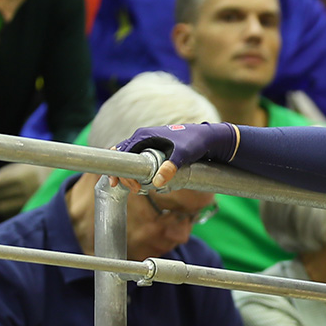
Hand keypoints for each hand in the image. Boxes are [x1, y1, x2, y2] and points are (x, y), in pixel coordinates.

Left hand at [0, 162, 43, 216]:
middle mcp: (25, 189)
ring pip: (1, 209)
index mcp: (19, 176)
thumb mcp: (17, 168)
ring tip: (0, 202)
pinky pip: (11, 215)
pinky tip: (10, 207)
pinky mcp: (32, 210)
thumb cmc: (31, 172)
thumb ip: (1, 176)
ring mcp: (30, 201)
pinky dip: (8, 212)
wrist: (56, 179)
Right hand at [111, 121, 238, 191]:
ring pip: (133, 160)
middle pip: (124, 157)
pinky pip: (141, 162)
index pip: (122, 151)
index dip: (117, 167)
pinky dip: (139, 173)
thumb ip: (171, 167)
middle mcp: (144, 138)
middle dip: (125, 174)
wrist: (209, 138)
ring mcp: (149, 144)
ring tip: (139, 189)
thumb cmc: (196, 142)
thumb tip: (157, 183)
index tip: (116, 183)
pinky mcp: (156, 151)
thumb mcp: (183, 154)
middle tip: (135, 189)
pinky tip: (144, 184)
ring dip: (132, 175)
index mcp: (145, 135)